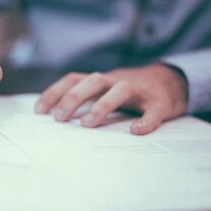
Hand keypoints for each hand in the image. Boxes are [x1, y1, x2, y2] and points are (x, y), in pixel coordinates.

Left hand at [34, 64, 187, 134]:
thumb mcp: (106, 90)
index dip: (55, 92)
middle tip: (59, 118)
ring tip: (88, 124)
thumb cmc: (131, 91)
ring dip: (102, 105)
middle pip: (93, 81)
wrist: (172, 81)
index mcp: (102, 80)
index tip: (39, 110)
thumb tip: (57, 118)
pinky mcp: (160, 102)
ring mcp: (139, 90)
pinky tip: (136, 131)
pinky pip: (153, 110)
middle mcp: (118, 81)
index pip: (74, 79)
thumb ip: (87, 99)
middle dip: (73, 98)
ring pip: (120, 90)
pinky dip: (145, 120)